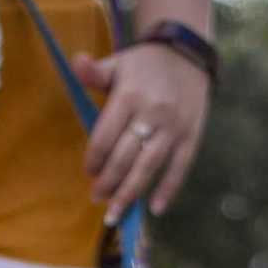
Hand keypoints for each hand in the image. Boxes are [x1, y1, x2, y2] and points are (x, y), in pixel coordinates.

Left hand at [73, 44, 210, 217]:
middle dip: (108, 182)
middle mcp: (152, 112)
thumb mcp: (117, 63)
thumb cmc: (143, 65)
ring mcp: (173, 126)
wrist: (187, 54)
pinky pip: (180, 167)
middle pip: (125, 157)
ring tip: (115, 213)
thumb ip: (94, 73)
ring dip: (130, 193)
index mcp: (129, 95)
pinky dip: (168, 189)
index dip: (94, 160)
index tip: (89, 172)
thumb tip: (77, 61)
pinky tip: (155, 209)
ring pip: (149, 166)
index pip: (105, 137)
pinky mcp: (191, 135)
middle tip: (97, 197)